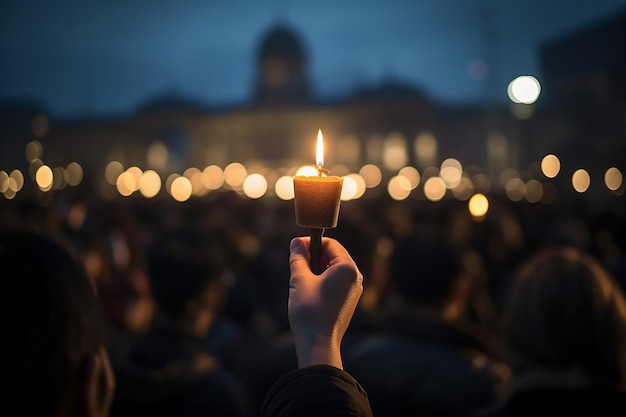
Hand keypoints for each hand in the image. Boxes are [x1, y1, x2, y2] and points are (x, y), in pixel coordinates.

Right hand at [288, 236, 363, 368]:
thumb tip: (296, 242)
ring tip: (300, 278)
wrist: (318, 344)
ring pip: (333, 270)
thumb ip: (298, 257)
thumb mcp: (299, 279)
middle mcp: (355, 278)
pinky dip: (322, 281)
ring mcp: (353, 291)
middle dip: (314, 256)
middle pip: (333, 255)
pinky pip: (335, 283)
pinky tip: (308, 291)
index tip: (295, 247)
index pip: (330, 244)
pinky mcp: (348, 302)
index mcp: (347, 268)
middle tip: (296, 263)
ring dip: (316, 269)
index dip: (311, 242)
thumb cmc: (309, 310)